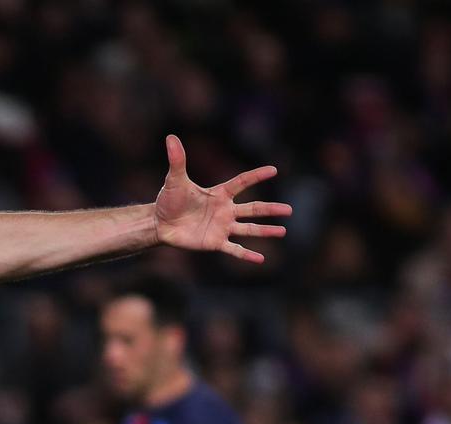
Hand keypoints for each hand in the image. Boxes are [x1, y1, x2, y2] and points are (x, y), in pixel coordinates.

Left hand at [153, 135, 290, 263]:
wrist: (160, 223)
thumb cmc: (168, 200)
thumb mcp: (174, 180)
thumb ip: (177, 160)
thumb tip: (170, 137)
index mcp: (219, 194)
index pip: (242, 182)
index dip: (256, 176)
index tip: (273, 170)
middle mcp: (225, 210)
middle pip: (253, 208)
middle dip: (271, 209)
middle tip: (289, 210)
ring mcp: (222, 227)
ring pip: (248, 229)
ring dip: (265, 231)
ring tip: (283, 231)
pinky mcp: (214, 242)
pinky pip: (234, 249)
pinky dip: (246, 255)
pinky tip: (261, 259)